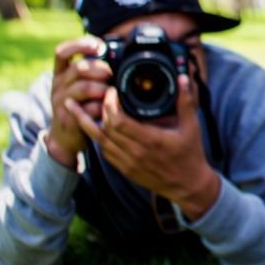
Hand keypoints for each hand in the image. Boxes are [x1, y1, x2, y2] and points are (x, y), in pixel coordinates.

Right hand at [46, 36, 110, 168]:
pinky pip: (89, 108)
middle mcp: (58, 85)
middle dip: (101, 69)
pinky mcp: (68, 118)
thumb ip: (90, 71)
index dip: (79, 45)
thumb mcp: (78, 86)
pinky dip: (103, 106)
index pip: (62, 52)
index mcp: (60, 74)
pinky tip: (107, 107)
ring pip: (85, 88)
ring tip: (110, 93)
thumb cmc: (78, 106)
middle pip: (79, 68)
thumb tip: (114, 55)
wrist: (64, 136)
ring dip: (103, 88)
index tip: (98, 46)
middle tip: (111, 76)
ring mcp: (61, 102)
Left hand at [66, 71, 219, 219]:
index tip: (112, 90)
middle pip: (105, 129)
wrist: (188, 185)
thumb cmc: (190, 155)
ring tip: (72, 106)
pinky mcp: (125, 170)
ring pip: (100, 141)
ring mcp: (129, 163)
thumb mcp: (191, 127)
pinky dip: (97, 137)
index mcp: (151, 140)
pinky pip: (105, 152)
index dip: (110, 104)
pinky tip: (91, 126)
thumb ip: (185, 101)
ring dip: (86, 123)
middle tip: (96, 93)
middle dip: (98, 108)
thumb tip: (182, 78)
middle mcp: (136, 153)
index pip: (120, 121)